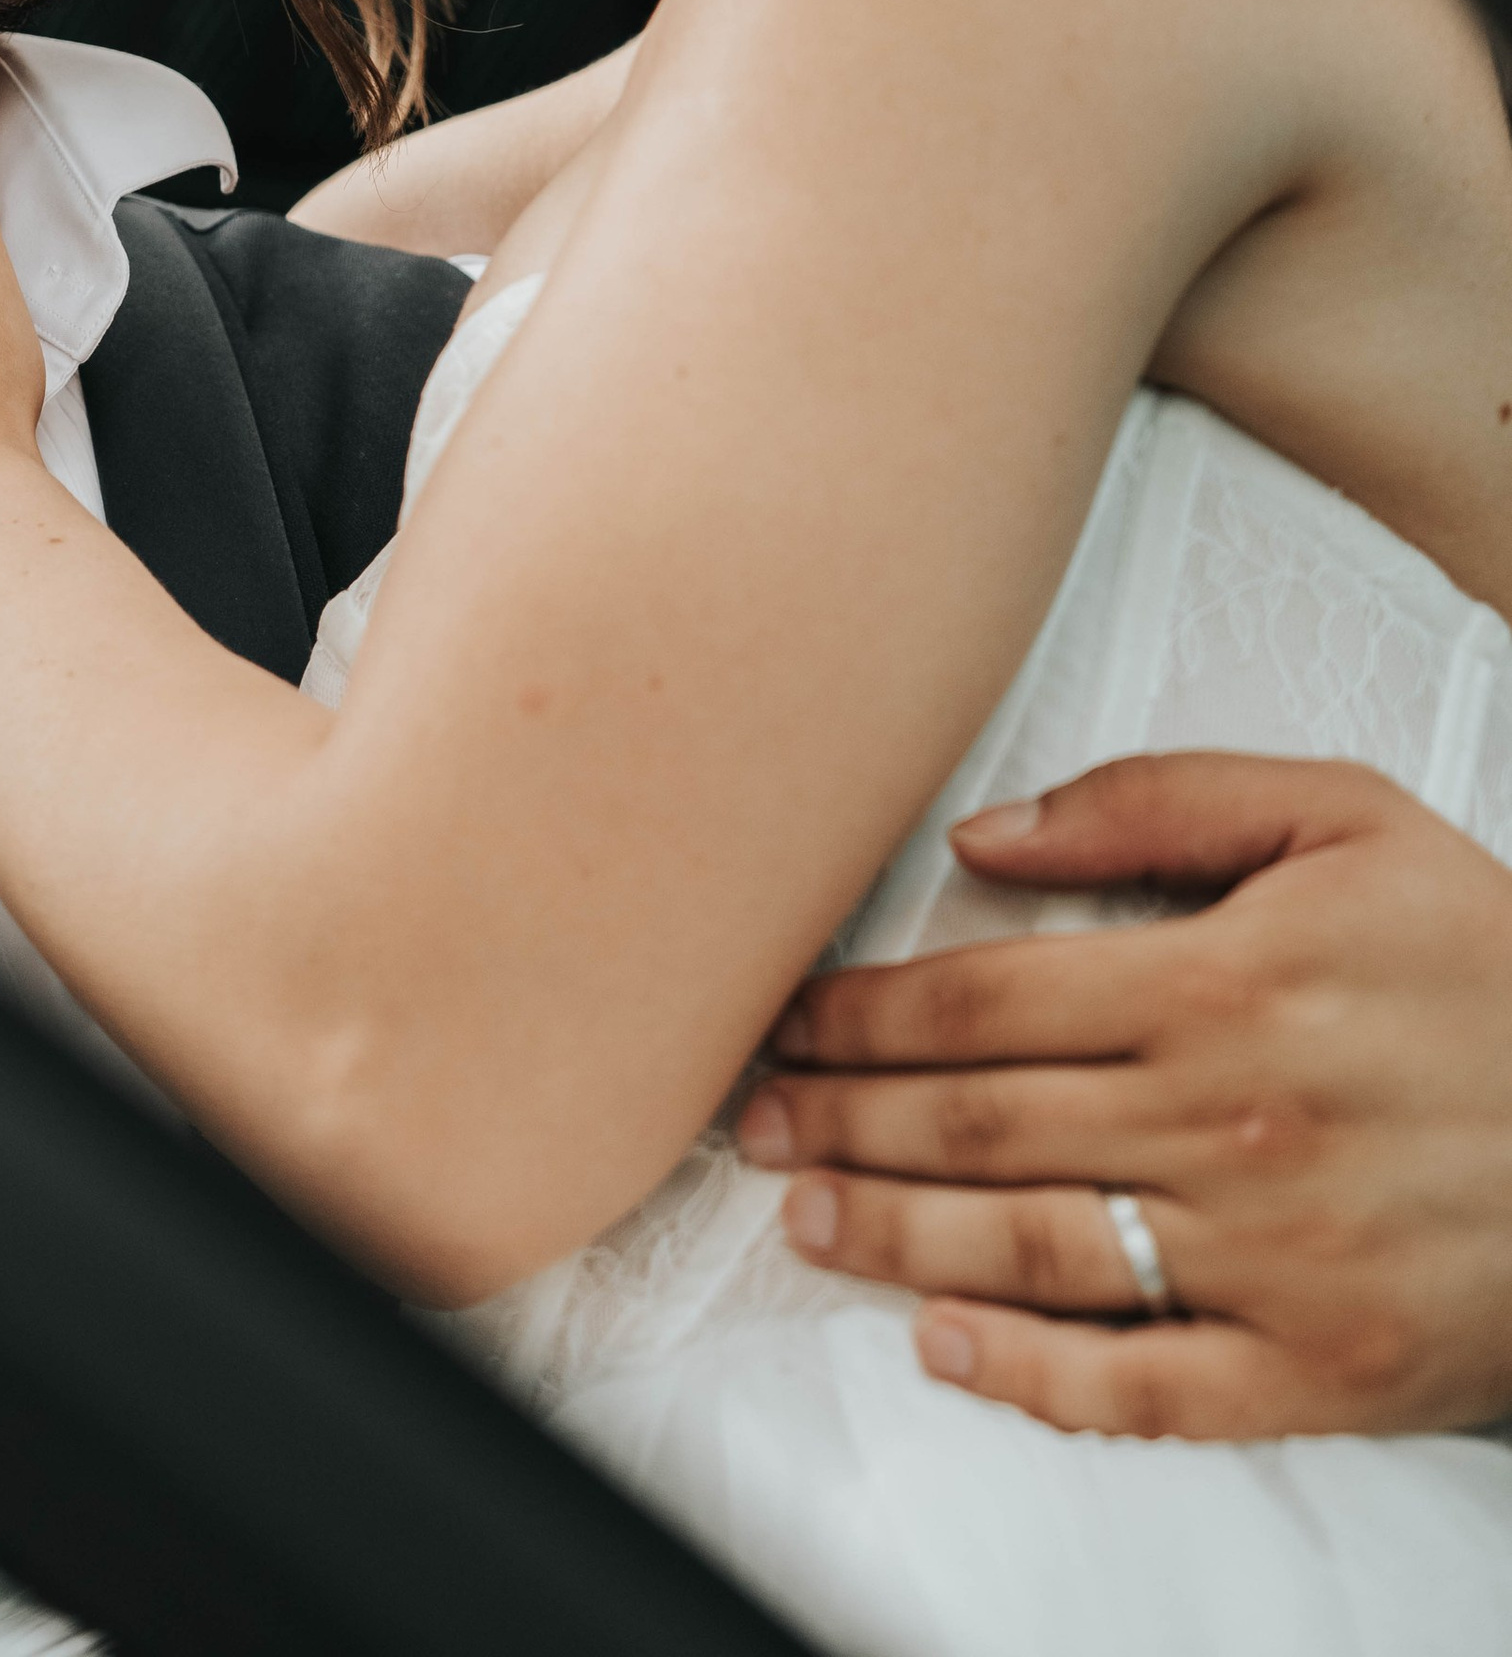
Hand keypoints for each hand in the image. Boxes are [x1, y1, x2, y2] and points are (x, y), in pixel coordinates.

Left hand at [735, 753, 1511, 1437]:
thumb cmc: (1483, 957)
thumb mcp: (1344, 819)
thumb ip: (1156, 801)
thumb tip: (982, 837)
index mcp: (1221, 981)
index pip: (982, 1001)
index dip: (862, 1015)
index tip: (786, 1020)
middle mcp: (1228, 1123)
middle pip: (980, 1126)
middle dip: (843, 1122)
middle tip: (749, 1124)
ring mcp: (1270, 1257)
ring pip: (1031, 1249)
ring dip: (894, 1235)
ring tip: (802, 1215)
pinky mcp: (1316, 1364)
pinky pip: (1145, 1386)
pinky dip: (1030, 1374)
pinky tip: (940, 1342)